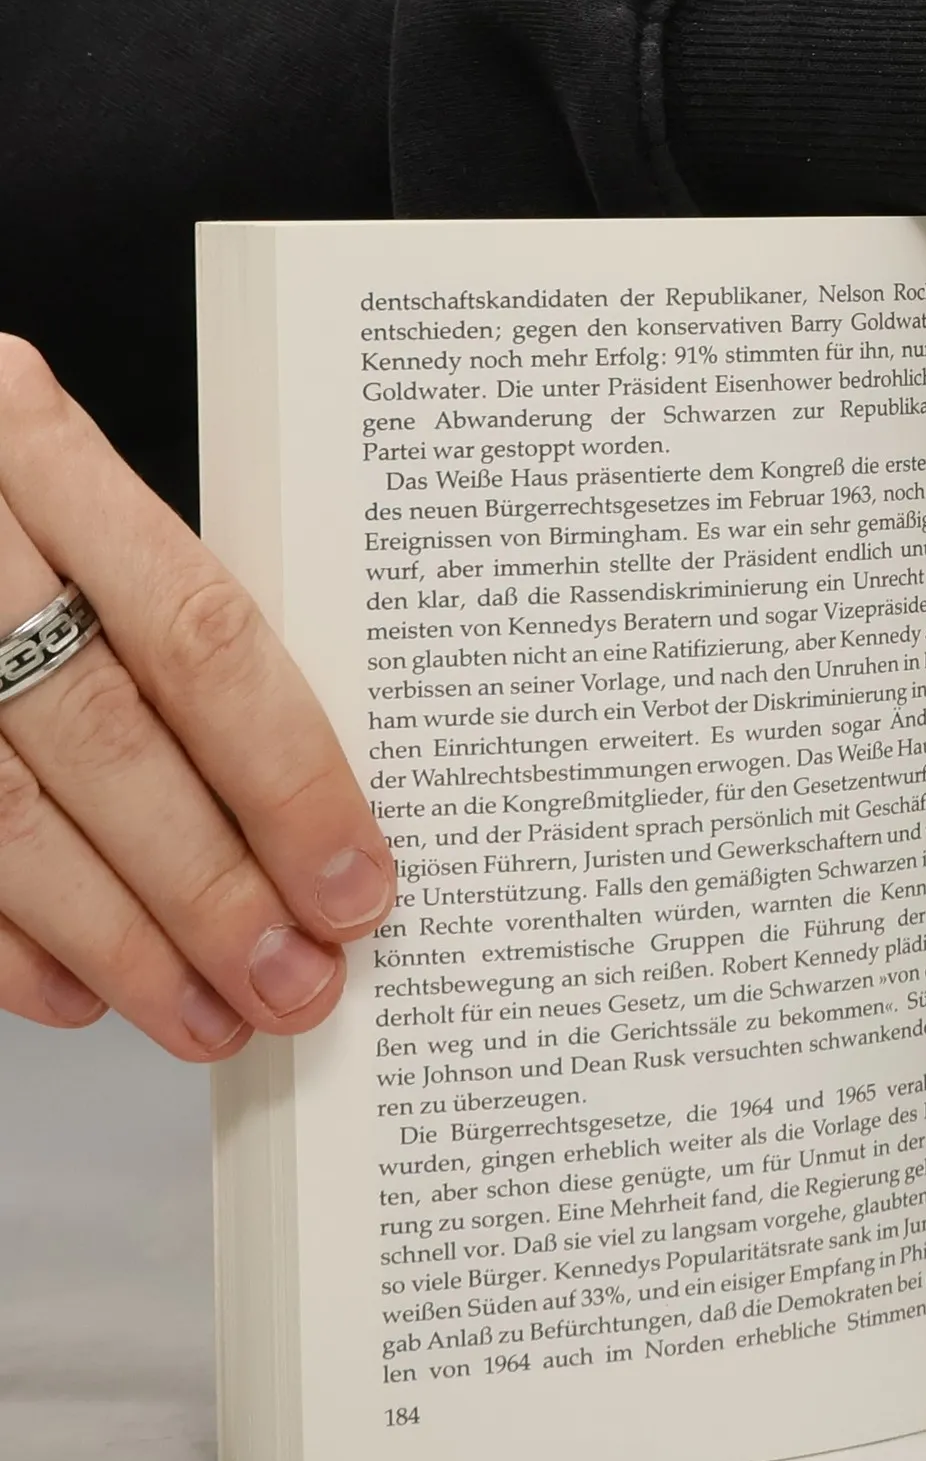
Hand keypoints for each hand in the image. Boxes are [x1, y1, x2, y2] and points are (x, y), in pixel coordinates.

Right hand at [0, 339, 393, 1058]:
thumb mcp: (78, 503)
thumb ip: (173, 625)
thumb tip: (320, 812)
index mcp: (27, 444)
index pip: (200, 635)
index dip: (290, 780)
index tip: (356, 883)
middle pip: (105, 740)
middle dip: (214, 890)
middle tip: (294, 980)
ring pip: (7, 817)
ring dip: (121, 943)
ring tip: (209, 1016)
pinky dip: (7, 944)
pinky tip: (82, 993)